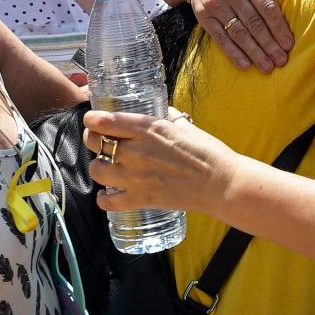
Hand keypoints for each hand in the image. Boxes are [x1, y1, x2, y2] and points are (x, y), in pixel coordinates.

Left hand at [84, 109, 235, 215]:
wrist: (221, 183)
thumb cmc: (208, 152)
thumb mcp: (185, 126)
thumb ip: (167, 117)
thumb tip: (159, 111)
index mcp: (148, 128)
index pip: (104, 121)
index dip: (92, 119)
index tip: (93, 120)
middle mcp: (136, 151)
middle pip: (95, 143)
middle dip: (93, 140)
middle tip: (99, 141)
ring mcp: (136, 177)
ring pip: (96, 171)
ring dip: (98, 167)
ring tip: (106, 167)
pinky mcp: (141, 199)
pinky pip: (108, 202)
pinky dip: (104, 200)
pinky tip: (108, 195)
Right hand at [190, 0, 293, 71]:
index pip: (267, 7)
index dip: (278, 27)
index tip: (289, 44)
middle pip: (254, 23)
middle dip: (269, 45)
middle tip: (281, 60)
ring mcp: (216, 6)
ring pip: (239, 33)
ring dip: (254, 52)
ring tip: (267, 66)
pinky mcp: (204, 17)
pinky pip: (220, 38)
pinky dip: (233, 53)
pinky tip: (245, 64)